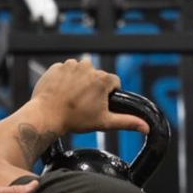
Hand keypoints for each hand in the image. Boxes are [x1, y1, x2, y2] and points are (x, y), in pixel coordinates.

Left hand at [31, 58, 148, 135]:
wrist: (46, 115)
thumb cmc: (75, 119)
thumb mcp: (104, 122)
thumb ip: (127, 122)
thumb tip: (146, 127)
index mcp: (102, 79)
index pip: (113, 82)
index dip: (108, 94)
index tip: (98, 104)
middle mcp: (87, 67)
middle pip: (96, 76)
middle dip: (92, 88)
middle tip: (83, 104)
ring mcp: (70, 66)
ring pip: (80, 72)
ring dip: (78, 82)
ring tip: (71, 98)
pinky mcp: (56, 67)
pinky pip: (64, 71)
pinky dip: (64, 80)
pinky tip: (61, 93)